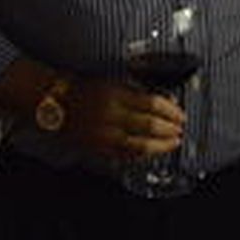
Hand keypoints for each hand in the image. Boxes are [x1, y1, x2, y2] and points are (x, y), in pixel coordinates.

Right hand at [63, 77, 183, 160]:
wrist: (58, 104)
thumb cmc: (87, 90)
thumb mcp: (113, 83)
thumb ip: (138, 91)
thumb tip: (164, 101)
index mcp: (115, 95)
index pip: (151, 103)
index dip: (170, 111)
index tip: (180, 115)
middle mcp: (111, 116)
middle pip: (149, 125)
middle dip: (169, 130)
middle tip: (180, 130)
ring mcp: (105, 136)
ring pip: (140, 146)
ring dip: (161, 146)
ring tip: (173, 144)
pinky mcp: (100, 149)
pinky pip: (126, 156)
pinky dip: (143, 155)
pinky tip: (152, 152)